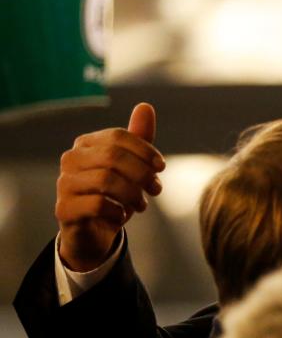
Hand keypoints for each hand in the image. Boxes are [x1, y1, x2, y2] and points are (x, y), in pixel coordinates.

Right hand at [55, 103, 163, 271]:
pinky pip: (97, 204)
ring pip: (106, 180)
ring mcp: (64, 183)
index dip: (145, 150)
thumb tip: (145, 106)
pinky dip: (118, 212)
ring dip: (133, 195)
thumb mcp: (132, 166)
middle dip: (142, 174)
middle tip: (156, 189)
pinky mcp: (64, 209)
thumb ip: (139, 139)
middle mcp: (70, 159)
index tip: (161, 167)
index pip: (118, 136)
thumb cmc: (115, 194)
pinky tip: (121, 216)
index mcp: (86, 144)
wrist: (94, 231)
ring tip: (141, 205)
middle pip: (114, 157)